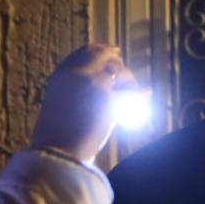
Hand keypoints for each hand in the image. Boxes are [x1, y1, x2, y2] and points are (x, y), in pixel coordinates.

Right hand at [31, 44, 133, 161]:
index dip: (102, 50)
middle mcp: (74, 73)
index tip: (114, 52)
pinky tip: (146, 96)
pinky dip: (139, 95)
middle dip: (118, 62)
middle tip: (128, 74)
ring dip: (129, 82)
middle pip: (103, 55)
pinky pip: (129, 92)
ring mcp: (90, 82)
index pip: (84, 52)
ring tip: (132, 96)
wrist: (58, 153)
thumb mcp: (63, 106)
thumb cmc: (59, 138)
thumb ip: (78, 92)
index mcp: (61, 75)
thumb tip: (105, 89)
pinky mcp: (106, 97)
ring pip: (118, 71)